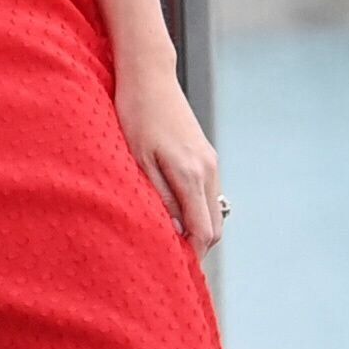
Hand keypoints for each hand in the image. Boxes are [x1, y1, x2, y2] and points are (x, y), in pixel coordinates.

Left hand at [120, 57, 223, 251]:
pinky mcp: (206, 153)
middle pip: (214, 226)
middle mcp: (208, 170)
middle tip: (172, 263)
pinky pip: (208, 193)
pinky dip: (197, 210)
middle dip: (197, 247)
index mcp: (191, 175)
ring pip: (213, 210)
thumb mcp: (137, 158)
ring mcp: (210, 161)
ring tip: (171, 242)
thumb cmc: (134, 116)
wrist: (149, 76)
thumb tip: (172, 230)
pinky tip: (175, 214)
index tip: (176, 272)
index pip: (203, 232)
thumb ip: (158, 195)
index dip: (192, 256)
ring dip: (198, 229)